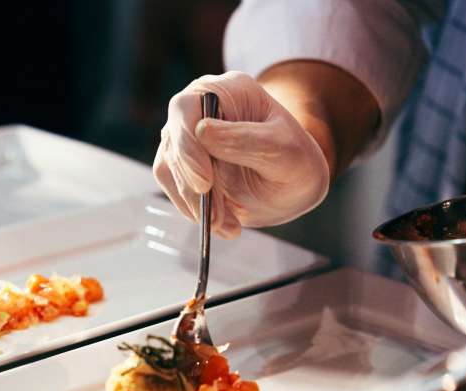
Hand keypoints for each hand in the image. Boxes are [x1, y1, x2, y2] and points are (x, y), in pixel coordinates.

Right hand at [152, 71, 330, 237]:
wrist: (294, 185)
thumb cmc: (295, 160)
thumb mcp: (284, 150)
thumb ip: (246, 140)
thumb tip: (201, 132)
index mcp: (226, 91)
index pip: (187, 108)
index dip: (188, 145)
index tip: (205, 182)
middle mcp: (198, 110)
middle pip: (174, 143)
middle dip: (194, 187)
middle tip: (218, 218)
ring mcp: (186, 139)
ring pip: (170, 170)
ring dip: (195, 204)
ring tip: (228, 225)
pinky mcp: (182, 168)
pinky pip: (175, 190)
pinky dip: (196, 212)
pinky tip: (224, 224)